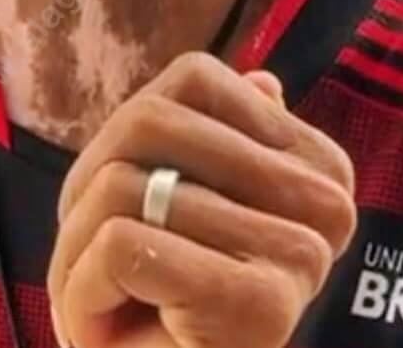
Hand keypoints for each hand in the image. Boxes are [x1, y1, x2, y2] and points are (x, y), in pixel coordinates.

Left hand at [47, 53, 356, 347]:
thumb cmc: (170, 301)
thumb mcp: (185, 200)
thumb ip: (222, 135)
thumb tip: (263, 81)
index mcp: (319, 163)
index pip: (194, 79)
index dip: (127, 134)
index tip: (129, 205)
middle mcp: (326, 202)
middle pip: (148, 122)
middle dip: (87, 184)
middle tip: (93, 255)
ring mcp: (300, 255)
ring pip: (122, 184)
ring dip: (76, 246)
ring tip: (100, 297)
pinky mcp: (258, 305)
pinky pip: (119, 244)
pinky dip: (83, 287)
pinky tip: (104, 327)